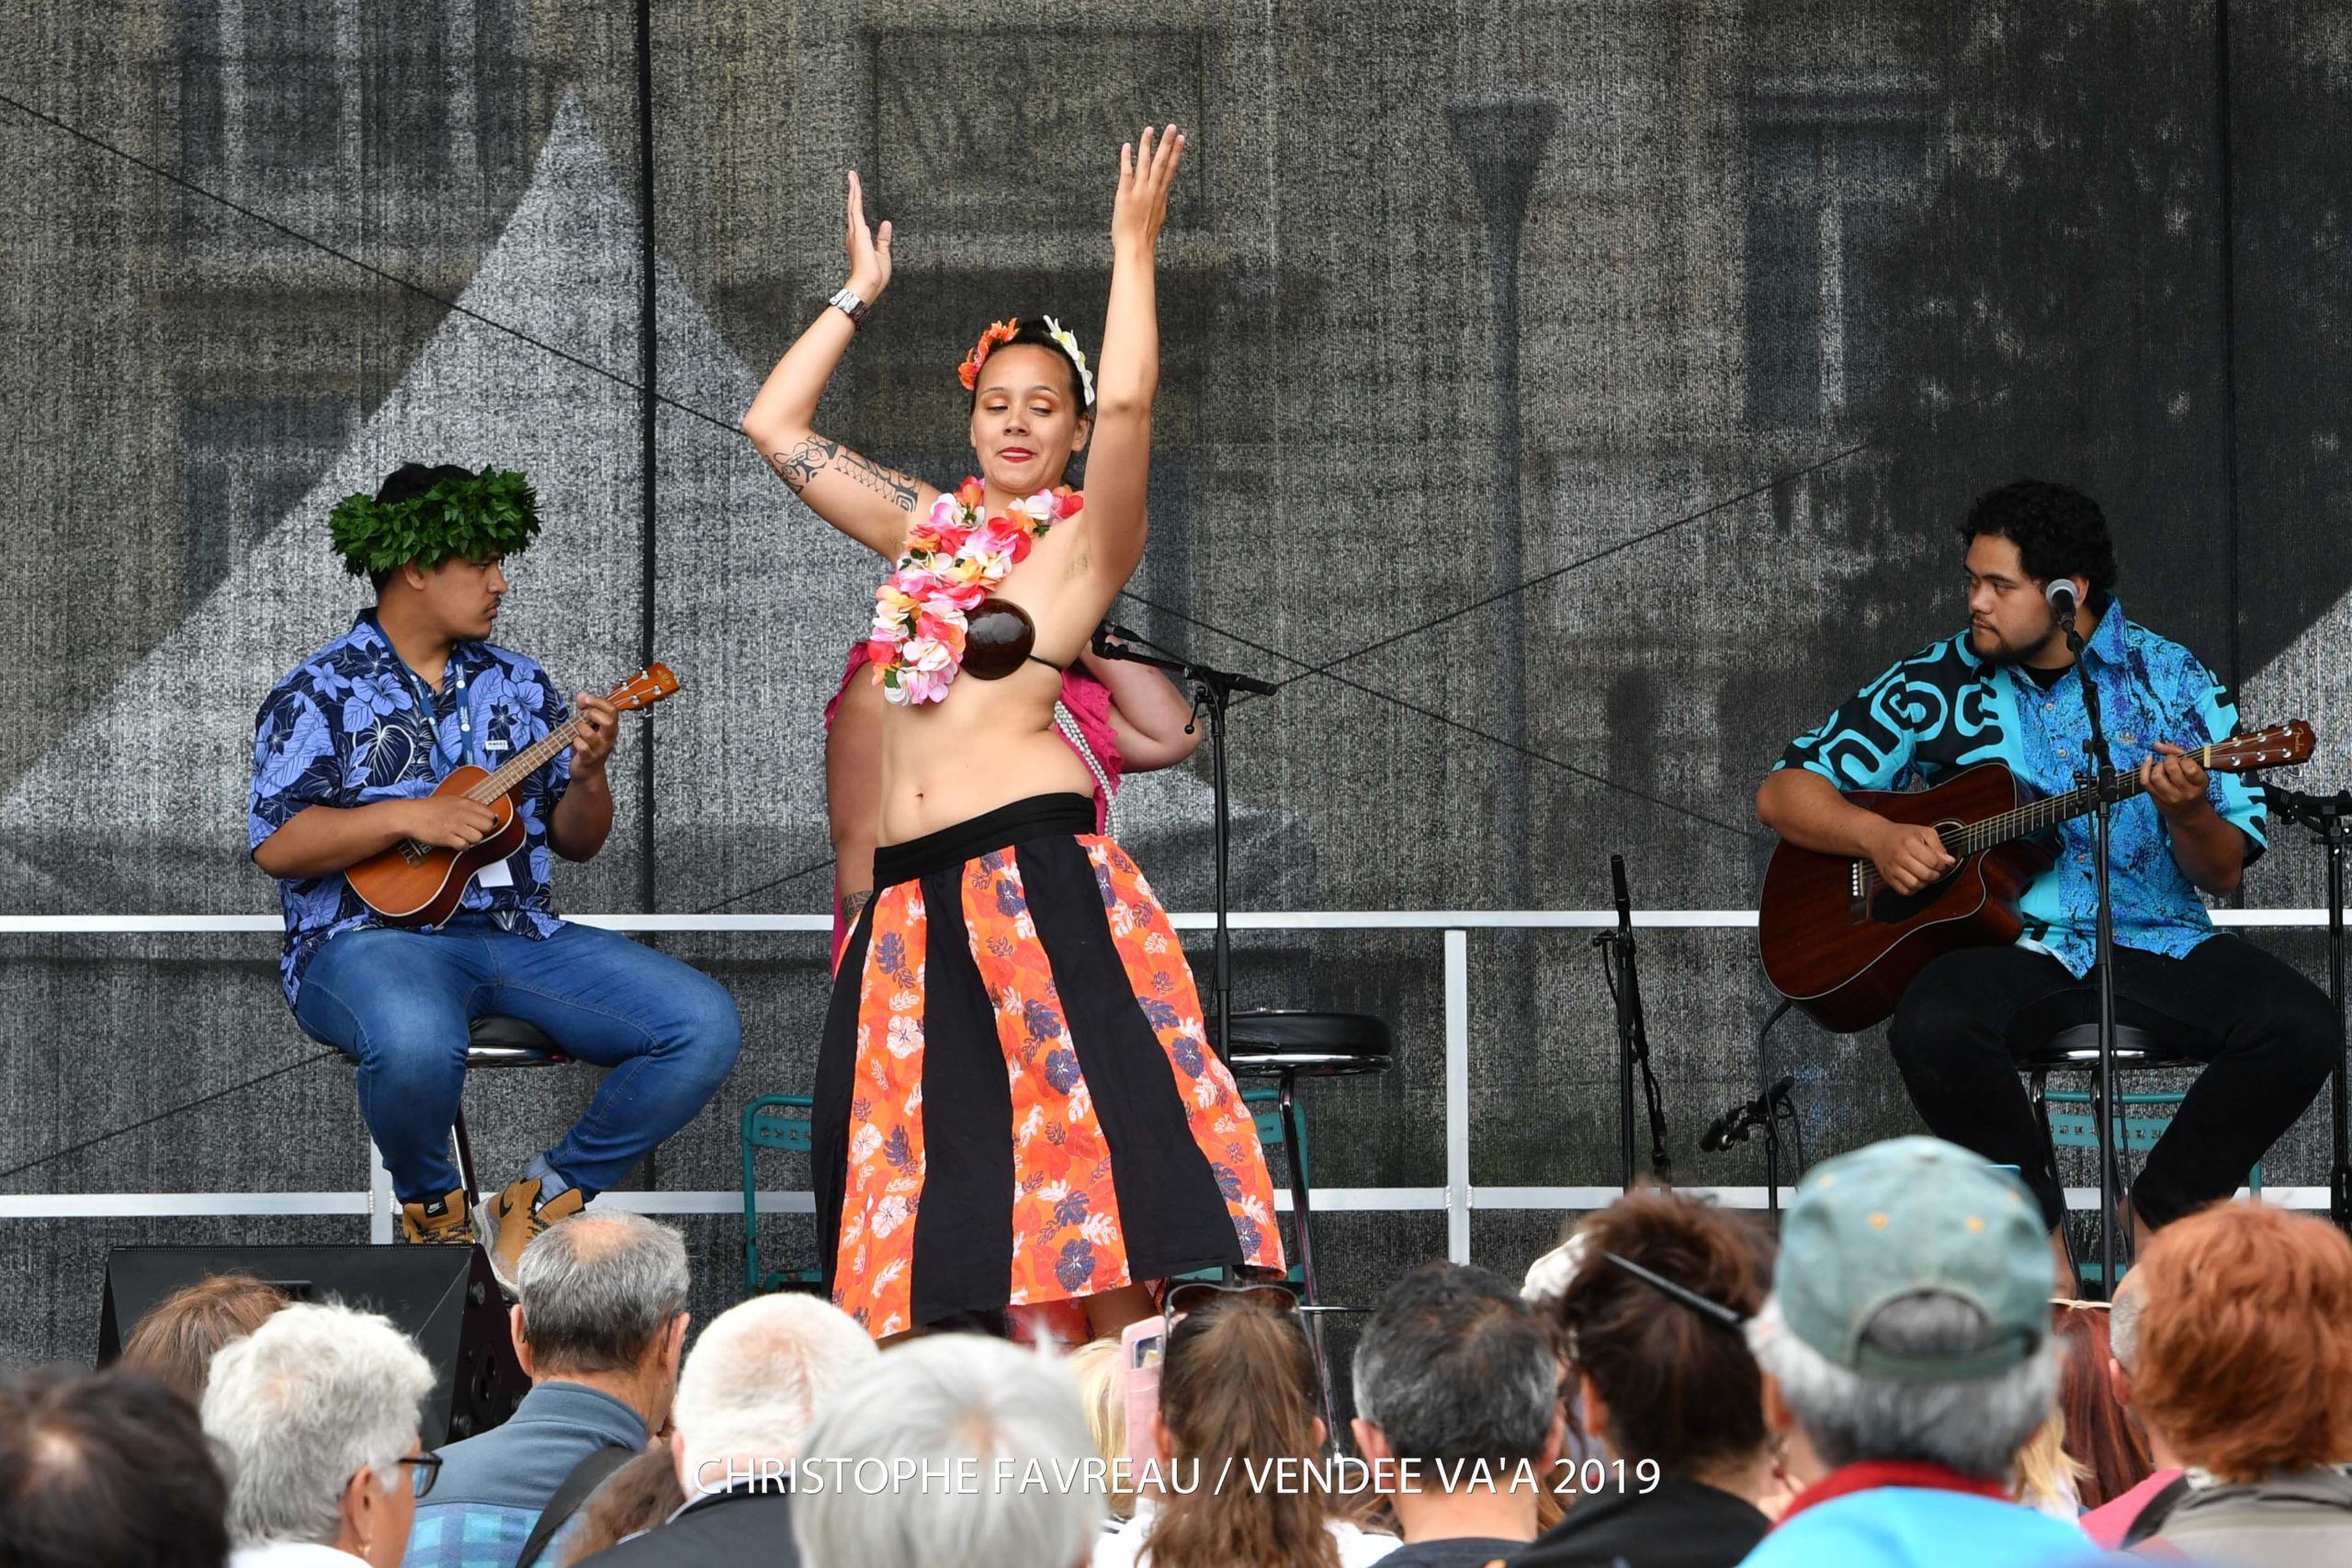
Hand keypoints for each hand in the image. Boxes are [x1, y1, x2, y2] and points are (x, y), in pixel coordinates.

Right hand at [401, 794, 499, 849]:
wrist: (411, 816)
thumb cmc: (431, 808)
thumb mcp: (452, 799)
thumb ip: (469, 804)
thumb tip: (487, 811)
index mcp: (465, 803)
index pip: (490, 813)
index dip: (489, 821)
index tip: (483, 824)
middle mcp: (462, 813)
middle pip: (488, 826)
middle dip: (483, 831)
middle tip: (474, 831)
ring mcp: (454, 825)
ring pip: (478, 837)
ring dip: (472, 840)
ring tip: (464, 837)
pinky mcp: (446, 837)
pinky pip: (464, 846)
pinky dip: (462, 847)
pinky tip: (457, 843)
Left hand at [571, 693, 618, 774]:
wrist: (588, 772)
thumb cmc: (588, 747)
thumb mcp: (588, 726)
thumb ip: (585, 709)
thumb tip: (582, 695)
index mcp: (611, 728)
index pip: (612, 710)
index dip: (599, 701)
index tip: (587, 700)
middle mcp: (608, 738)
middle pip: (608, 721)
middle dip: (592, 714)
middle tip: (584, 715)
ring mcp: (599, 749)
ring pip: (589, 734)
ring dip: (579, 728)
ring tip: (577, 730)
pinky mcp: (589, 758)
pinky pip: (581, 746)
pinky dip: (574, 741)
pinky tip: (574, 742)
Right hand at [845, 170, 892, 300]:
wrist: (868, 285)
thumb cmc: (875, 275)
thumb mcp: (882, 254)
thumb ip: (883, 239)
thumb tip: (886, 223)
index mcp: (859, 240)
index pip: (858, 217)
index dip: (857, 203)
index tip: (856, 192)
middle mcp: (854, 234)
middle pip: (853, 208)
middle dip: (853, 191)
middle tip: (852, 176)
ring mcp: (855, 232)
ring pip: (853, 205)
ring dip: (853, 189)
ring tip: (852, 175)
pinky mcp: (859, 231)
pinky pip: (856, 209)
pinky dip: (856, 196)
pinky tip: (855, 185)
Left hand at [1111, 124, 1185, 254]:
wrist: (1135, 248)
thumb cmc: (1144, 238)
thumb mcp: (1158, 217)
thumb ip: (1159, 202)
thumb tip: (1162, 195)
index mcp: (1160, 196)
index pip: (1170, 170)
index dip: (1176, 153)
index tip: (1181, 138)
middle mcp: (1152, 191)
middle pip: (1162, 163)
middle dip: (1167, 144)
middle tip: (1172, 127)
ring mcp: (1139, 192)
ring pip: (1145, 164)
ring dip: (1148, 145)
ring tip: (1150, 129)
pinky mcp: (1125, 195)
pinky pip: (1126, 173)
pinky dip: (1127, 159)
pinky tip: (1127, 146)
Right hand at [1869, 820, 1957, 895]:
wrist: (1878, 838)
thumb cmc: (1902, 835)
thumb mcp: (1923, 831)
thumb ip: (1938, 845)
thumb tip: (1949, 860)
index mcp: (1910, 842)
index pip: (1933, 861)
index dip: (1941, 865)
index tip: (1941, 863)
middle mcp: (1900, 856)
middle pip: (1925, 874)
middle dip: (1935, 874)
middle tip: (1935, 870)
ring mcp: (1893, 868)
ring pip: (1915, 884)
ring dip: (1924, 883)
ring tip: (1925, 876)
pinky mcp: (1888, 877)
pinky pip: (1904, 891)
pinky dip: (1913, 889)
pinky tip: (1915, 880)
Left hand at [2141, 741, 2214, 822]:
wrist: (2189, 814)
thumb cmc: (2193, 787)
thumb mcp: (2197, 771)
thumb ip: (2180, 753)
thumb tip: (2157, 744)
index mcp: (2200, 784)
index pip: (2190, 768)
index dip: (2185, 759)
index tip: (2184, 760)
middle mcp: (2186, 792)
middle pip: (2171, 769)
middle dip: (2170, 759)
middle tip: (2172, 761)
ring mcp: (2170, 797)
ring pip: (2157, 775)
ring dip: (2158, 765)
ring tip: (2163, 766)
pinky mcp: (2157, 799)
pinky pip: (2145, 781)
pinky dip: (2144, 768)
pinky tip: (2148, 761)